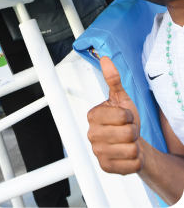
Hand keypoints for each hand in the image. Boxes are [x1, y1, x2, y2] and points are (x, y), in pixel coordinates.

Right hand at [87, 56, 144, 174]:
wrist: (130, 143)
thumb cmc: (124, 121)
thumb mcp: (122, 99)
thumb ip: (113, 79)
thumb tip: (105, 59)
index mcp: (93, 115)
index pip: (122, 116)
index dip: (130, 116)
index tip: (125, 117)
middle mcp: (91, 134)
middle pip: (128, 134)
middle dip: (134, 132)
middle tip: (128, 131)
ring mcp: (98, 151)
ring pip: (131, 149)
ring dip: (135, 146)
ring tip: (128, 142)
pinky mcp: (106, 167)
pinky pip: (132, 165)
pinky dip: (136, 160)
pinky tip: (128, 155)